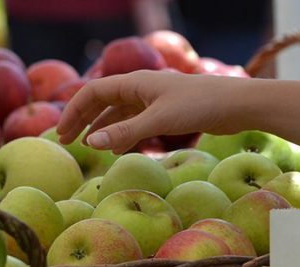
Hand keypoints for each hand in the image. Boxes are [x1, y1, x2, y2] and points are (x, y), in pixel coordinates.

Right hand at [57, 70, 250, 153]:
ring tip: (87, 147)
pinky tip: (118, 149)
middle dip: (82, 120)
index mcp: (135, 82)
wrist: (237, 104)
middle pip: (102, 101)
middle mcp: (141, 88)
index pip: (93, 92)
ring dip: (101, 128)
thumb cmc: (200, 107)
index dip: (74, 111)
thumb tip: (90, 144)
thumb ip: (125, 132)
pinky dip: (122, 133)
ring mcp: (154, 100)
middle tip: (66, 142)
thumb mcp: (159, 121)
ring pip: (118, 112)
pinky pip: (135, 121)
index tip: (62, 134)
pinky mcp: (167, 112)